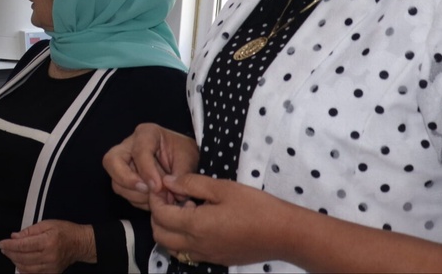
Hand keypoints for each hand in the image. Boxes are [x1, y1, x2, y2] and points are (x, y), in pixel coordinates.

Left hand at [0, 220, 94, 272]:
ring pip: (26, 268)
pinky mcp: (52, 273)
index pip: (23, 246)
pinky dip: (24, 270)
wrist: (80, 244)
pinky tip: (19, 263)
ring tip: (11, 254)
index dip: (10, 245)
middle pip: (23, 258)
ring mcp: (51, 267)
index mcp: (48, 241)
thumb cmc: (65, 231)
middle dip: (10, 253)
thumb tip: (14, 237)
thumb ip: (30, 231)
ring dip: (15, 262)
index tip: (1, 243)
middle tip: (4, 248)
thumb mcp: (47, 224)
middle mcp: (49, 256)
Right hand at [103, 123, 198, 209]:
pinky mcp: (124, 179)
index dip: (146, 170)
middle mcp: (129, 146)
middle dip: (126, 180)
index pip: (139, 150)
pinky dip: (139, 201)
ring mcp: (124, 163)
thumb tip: (170, 191)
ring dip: (136, 194)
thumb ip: (181, 173)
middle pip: (111, 161)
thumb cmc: (183, 153)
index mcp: (147, 134)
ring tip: (158, 197)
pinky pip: (124, 193)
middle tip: (146, 191)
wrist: (181, 159)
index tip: (158, 187)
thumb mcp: (188, 158)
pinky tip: (154, 200)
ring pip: (116, 181)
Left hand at [150, 174, 292, 266]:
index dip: (156, 198)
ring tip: (185, 209)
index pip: (160, 215)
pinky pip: (187, 253)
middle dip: (158, 214)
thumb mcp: (223, 187)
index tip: (164, 185)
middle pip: (159, 234)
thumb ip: (192, 183)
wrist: (284, 234)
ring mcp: (206, 256)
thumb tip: (168, 181)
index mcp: (196, 226)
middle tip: (172, 196)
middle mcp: (196, 246)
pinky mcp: (216, 260)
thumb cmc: (256, 207)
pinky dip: (182, 239)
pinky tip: (198, 222)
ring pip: (171, 246)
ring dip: (168, 228)